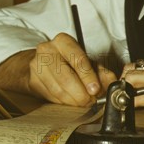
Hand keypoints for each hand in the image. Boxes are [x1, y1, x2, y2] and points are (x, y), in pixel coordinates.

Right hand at [0, 33, 116, 106]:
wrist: (42, 62)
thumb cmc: (67, 60)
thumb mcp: (86, 61)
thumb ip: (101, 71)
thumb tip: (111, 83)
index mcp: (63, 41)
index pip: (77, 59)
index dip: (88, 77)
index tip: (95, 90)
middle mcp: (47, 50)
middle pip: (66, 77)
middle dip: (81, 93)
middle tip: (90, 101)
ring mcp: (36, 65)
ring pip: (58, 89)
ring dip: (73, 100)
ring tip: (83, 102)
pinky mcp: (32, 80)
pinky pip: (50, 97)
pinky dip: (63, 103)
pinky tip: (70, 101)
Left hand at [122, 62, 143, 111]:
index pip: (139, 66)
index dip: (128, 75)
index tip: (123, 85)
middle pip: (134, 70)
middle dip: (123, 81)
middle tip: (121, 92)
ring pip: (135, 79)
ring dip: (125, 89)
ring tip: (121, 98)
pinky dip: (134, 101)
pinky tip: (129, 105)